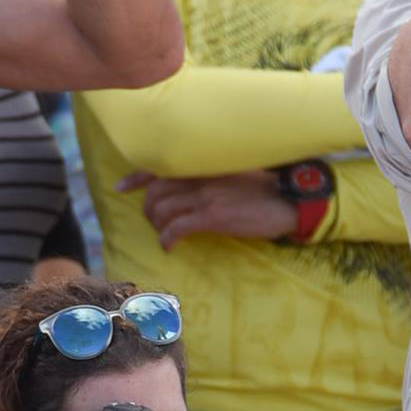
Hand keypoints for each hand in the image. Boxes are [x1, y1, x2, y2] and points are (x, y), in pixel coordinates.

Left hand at [118, 169, 297, 247]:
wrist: (288, 198)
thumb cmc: (263, 189)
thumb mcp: (231, 173)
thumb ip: (207, 176)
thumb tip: (189, 188)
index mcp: (203, 164)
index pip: (160, 166)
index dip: (137, 178)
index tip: (122, 188)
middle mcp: (199, 176)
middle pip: (156, 192)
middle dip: (149, 210)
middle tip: (155, 223)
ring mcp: (205, 195)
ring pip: (162, 210)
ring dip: (157, 226)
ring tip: (164, 235)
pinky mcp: (213, 215)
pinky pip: (177, 227)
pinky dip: (167, 239)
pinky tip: (169, 247)